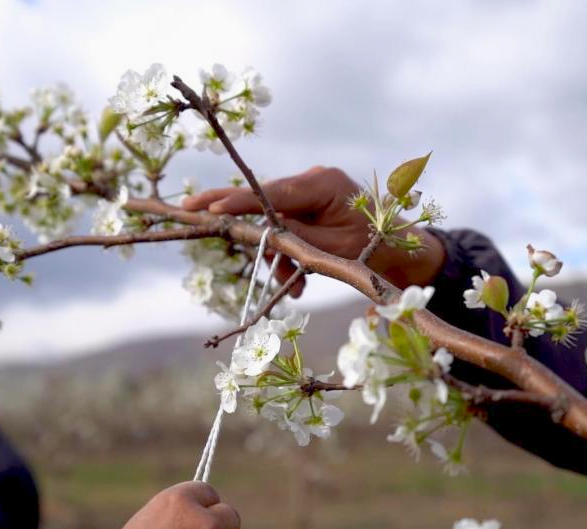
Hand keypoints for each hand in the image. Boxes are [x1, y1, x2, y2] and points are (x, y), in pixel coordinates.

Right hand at [182, 166, 445, 294]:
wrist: (399, 252)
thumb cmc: (372, 249)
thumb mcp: (331, 250)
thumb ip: (293, 239)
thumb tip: (259, 234)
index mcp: (323, 183)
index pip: (270, 192)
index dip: (237, 201)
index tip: (210, 208)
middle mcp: (312, 181)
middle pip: (260, 198)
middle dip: (231, 213)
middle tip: (187, 209)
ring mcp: (308, 193)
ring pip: (271, 221)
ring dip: (276, 256)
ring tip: (296, 288)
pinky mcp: (306, 207)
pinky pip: (283, 228)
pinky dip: (286, 255)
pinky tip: (299, 283)